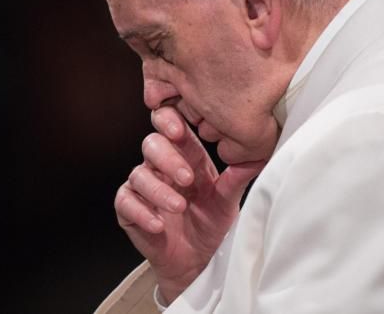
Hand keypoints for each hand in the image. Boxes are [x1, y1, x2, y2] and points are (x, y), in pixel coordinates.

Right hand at [114, 106, 263, 302]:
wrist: (198, 261)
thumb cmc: (211, 224)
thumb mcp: (228, 201)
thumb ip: (237, 178)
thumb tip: (258, 156)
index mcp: (186, 155)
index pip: (170, 125)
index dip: (169, 121)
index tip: (179, 131)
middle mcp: (161, 166)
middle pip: (152, 144)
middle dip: (168, 158)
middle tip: (187, 178)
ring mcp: (143, 186)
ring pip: (139, 174)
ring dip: (158, 190)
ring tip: (179, 206)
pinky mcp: (129, 209)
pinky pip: (125, 202)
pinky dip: (141, 212)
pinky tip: (158, 224)